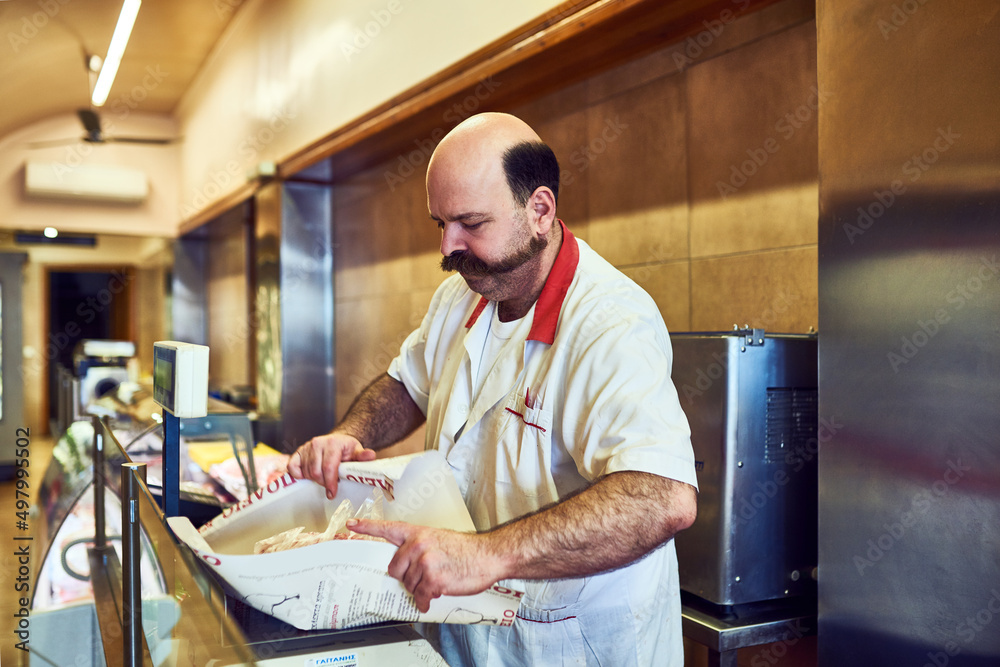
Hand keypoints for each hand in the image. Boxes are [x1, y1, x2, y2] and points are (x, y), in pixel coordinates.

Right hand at [287, 433, 375, 498]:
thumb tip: (370, 456)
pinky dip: (299, 475)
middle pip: (316, 472)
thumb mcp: (356, 451)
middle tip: (330, 484)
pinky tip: (308, 476)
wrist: (336, 441)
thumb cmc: (346, 449)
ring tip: (324, 478)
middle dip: (323, 483)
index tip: (332, 493)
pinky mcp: (297, 452)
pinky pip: (293, 468)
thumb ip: (362, 456)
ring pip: (306, 472)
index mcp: (333, 443)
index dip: (330, 483)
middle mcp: (317, 443)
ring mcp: (306, 447)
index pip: (329, 467)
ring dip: (314, 480)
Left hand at [347, 519, 503, 612]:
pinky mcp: (433, 579)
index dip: (367, 527)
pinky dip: (427, 600)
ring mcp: (425, 562)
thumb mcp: (438, 539)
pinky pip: (420, 597)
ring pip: (408, 585)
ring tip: (437, 580)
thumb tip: (405, 563)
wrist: (488, 556)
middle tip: (423, 575)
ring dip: (420, 588)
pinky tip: (435, 595)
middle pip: (394, 568)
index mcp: (419, 533)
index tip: (350, 525)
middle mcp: (418, 545)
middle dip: (406, 576)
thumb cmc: (466, 550)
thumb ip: (419, 547)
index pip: (387, 529)